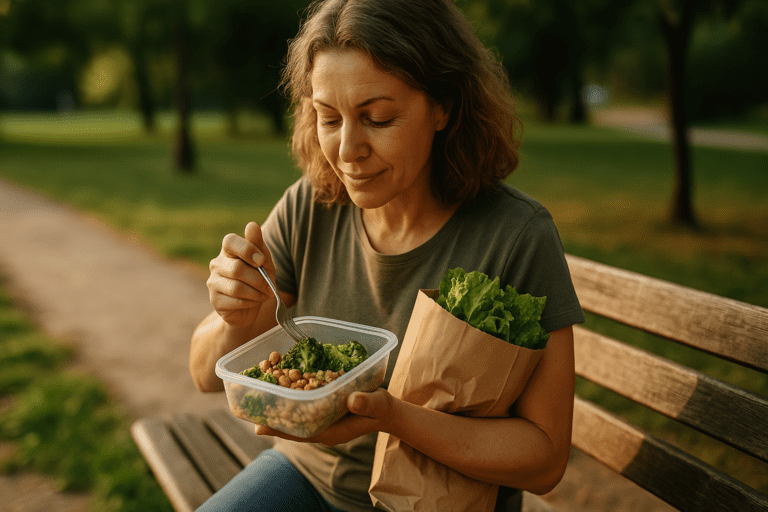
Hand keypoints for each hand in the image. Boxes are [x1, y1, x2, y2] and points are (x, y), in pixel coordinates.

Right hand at [207, 222, 274, 327]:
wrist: (252, 305)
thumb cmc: (258, 278)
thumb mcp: (263, 261)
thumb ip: (258, 244)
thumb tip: (251, 225)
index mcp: (228, 250)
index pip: (230, 241)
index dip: (247, 250)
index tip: (261, 261)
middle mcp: (217, 264)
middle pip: (237, 269)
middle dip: (259, 280)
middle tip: (270, 287)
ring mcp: (213, 282)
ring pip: (237, 287)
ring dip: (256, 293)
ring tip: (264, 295)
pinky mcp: (214, 300)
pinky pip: (235, 301)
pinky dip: (250, 302)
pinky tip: (253, 302)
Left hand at [255, 388, 396, 445]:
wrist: (384, 409)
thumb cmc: (381, 409)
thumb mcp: (378, 405)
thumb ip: (367, 403)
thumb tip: (352, 399)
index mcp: (331, 431)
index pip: (300, 433)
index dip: (280, 429)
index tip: (259, 426)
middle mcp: (320, 425)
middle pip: (291, 424)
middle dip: (271, 416)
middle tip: (248, 408)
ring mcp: (319, 416)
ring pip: (293, 413)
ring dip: (277, 403)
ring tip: (256, 391)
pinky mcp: (321, 404)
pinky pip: (302, 401)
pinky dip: (290, 391)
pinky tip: (278, 378)